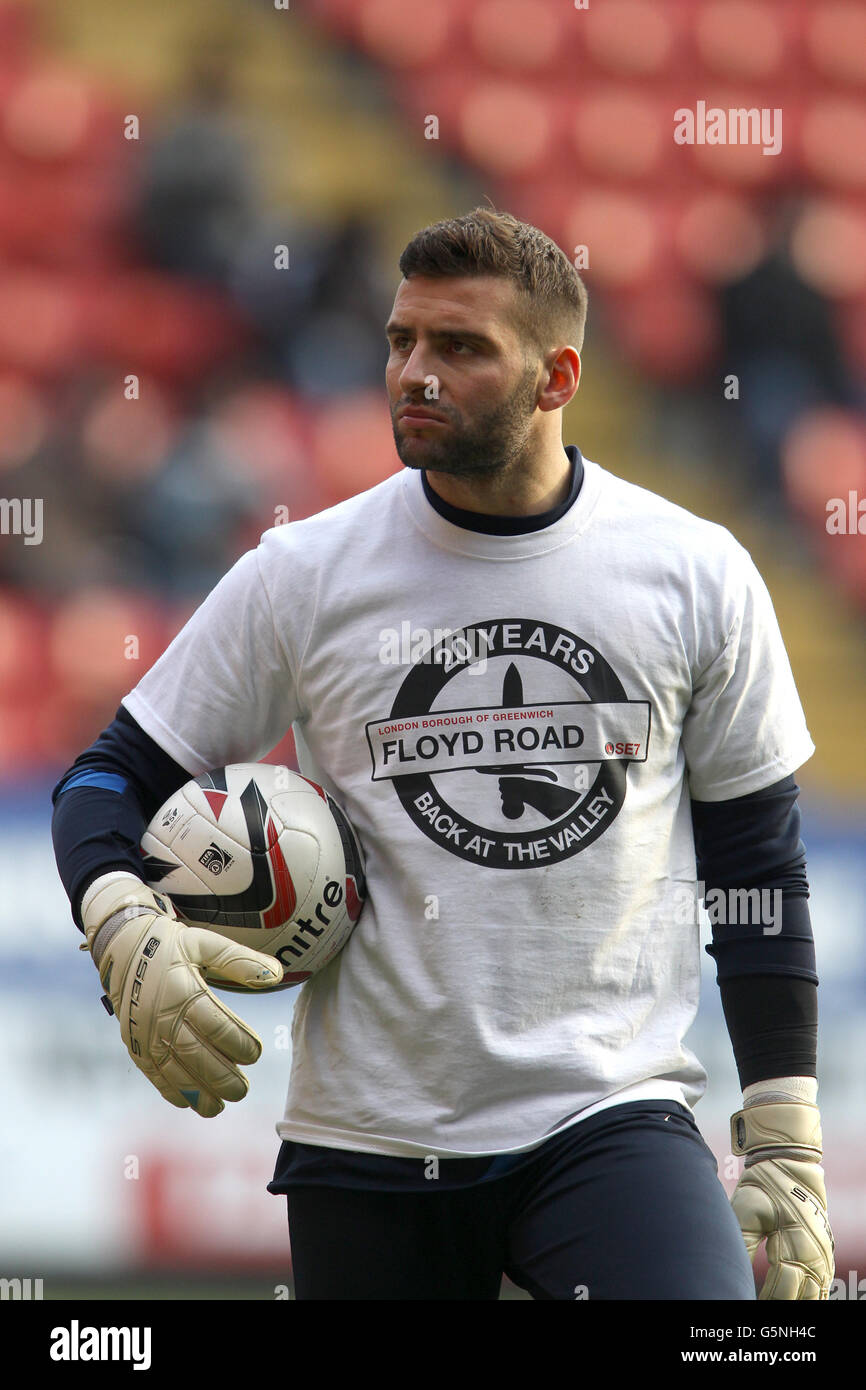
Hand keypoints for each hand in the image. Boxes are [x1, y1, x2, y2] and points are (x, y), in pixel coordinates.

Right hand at [81, 872, 281, 1116]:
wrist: (121, 946)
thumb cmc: (171, 944)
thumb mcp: (206, 943)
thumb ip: (241, 960)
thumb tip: (277, 975)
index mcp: (183, 990)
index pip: (218, 1026)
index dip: (239, 1044)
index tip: (256, 1054)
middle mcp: (162, 1016)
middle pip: (197, 1056)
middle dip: (222, 1078)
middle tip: (243, 1090)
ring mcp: (145, 1034)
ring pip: (175, 1071)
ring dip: (198, 1093)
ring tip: (220, 1105)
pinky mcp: (134, 1044)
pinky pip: (153, 1074)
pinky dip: (171, 1091)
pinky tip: (189, 1103)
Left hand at [730, 1096, 834, 1298]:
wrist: (788, 1161)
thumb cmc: (765, 1183)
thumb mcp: (746, 1209)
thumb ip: (742, 1242)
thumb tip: (732, 1271)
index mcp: (797, 1244)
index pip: (782, 1288)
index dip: (765, 1299)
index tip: (743, 1300)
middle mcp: (815, 1254)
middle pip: (800, 1297)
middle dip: (779, 1302)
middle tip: (755, 1302)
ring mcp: (823, 1255)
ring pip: (815, 1295)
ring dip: (796, 1300)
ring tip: (772, 1302)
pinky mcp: (823, 1253)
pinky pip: (821, 1285)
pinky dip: (808, 1294)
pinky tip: (792, 1297)